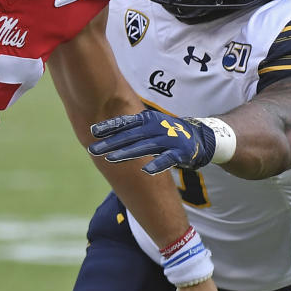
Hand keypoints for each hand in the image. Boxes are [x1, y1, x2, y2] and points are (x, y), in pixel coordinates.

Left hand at [88, 110, 217, 174]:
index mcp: (148, 119)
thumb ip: (131, 128)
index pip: (125, 122)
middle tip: (93, 150)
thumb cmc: (167, 132)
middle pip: (130, 135)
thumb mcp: (149, 126)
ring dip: (127, 152)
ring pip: (144, 146)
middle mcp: (156, 127)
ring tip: (111, 158)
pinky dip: (157, 164)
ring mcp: (168, 139)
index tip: (93, 132)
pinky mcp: (179, 152)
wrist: (198, 138)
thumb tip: (105, 132)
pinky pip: (167, 159)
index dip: (109, 126)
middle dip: (111, 143)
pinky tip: (145, 171)